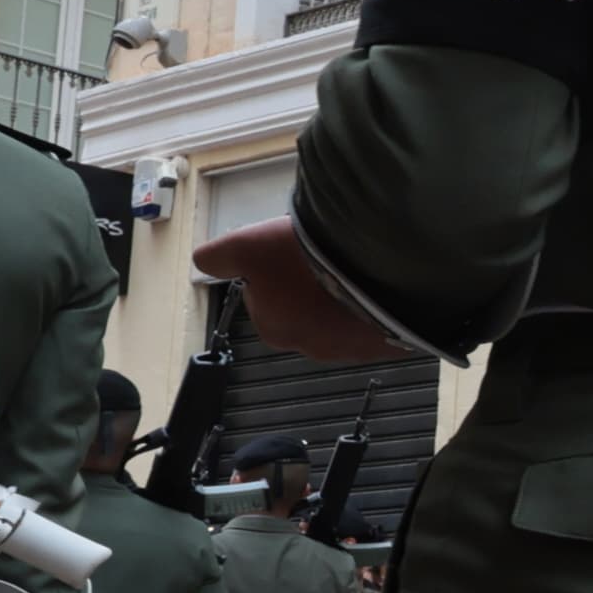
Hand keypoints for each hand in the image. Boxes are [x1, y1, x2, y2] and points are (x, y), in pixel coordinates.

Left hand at [195, 221, 408, 363]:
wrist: (379, 273)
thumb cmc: (310, 262)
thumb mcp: (248, 246)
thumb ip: (219, 256)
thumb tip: (204, 260)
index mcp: (275, 328)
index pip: (264, 296)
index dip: (273, 269)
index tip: (286, 251)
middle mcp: (312, 346)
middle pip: (302, 308)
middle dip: (308, 284)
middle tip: (320, 254)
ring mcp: (354, 346)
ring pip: (339, 315)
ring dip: (342, 293)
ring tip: (350, 263)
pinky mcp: (388, 340)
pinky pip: (374, 318)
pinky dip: (371, 301)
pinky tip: (373, 278)